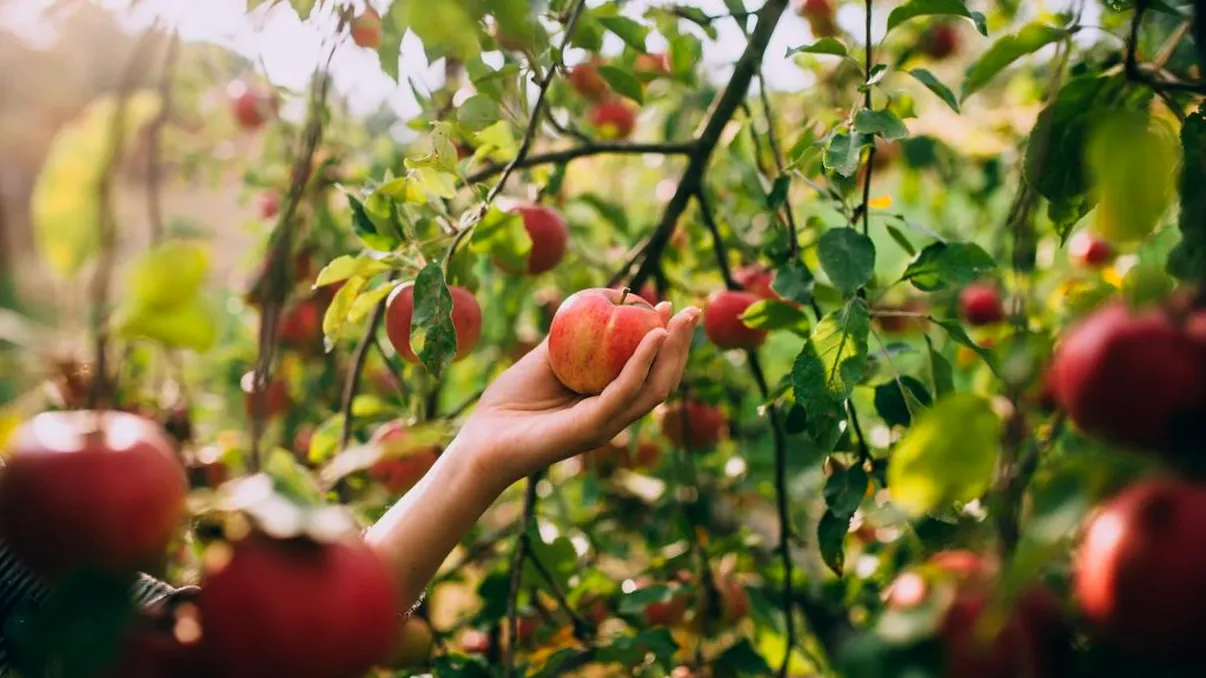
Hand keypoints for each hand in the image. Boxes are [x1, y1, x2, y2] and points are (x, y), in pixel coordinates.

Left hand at [456, 302, 699, 486]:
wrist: (482, 439)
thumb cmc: (510, 402)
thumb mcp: (545, 359)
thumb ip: (570, 336)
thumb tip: (594, 301)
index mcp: (608, 402)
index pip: (649, 371)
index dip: (665, 341)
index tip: (670, 307)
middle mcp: (614, 415)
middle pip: (661, 380)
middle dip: (681, 345)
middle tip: (691, 312)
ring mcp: (606, 424)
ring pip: (653, 388)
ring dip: (671, 352)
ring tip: (679, 321)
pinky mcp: (593, 428)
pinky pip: (624, 392)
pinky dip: (641, 363)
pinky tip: (651, 337)